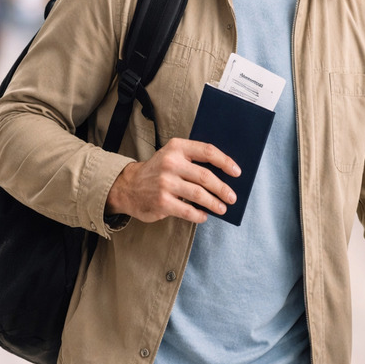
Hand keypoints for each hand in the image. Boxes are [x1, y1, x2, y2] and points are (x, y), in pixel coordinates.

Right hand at [105, 138, 239, 223]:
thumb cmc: (158, 171)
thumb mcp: (172, 155)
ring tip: (222, 208)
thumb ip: (193, 159)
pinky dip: (199, 215)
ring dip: (214, 203)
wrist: (128, 186)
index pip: (207, 151)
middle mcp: (170, 163)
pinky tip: (204, 216)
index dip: (225, 162)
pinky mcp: (162, 202)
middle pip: (205, 176)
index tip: (237, 172)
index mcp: (176, 147)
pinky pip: (188, 210)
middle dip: (222, 188)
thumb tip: (224, 174)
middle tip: (232, 197)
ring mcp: (165, 183)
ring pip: (199, 195)